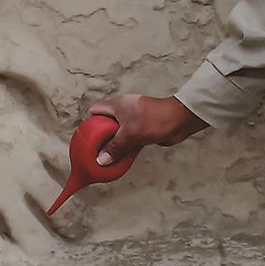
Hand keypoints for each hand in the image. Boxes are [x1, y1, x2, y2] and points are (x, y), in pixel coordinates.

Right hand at [88, 94, 206, 166]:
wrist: (179, 120)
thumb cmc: (154, 120)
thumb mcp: (130, 134)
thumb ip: (115, 148)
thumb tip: (101, 160)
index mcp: (116, 105)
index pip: (95, 111)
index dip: (88, 124)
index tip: (85, 139)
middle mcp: (123, 111)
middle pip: (105, 124)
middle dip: (101, 138)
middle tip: (95, 152)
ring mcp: (133, 120)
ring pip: (118, 134)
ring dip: (114, 145)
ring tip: (107, 158)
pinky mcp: (142, 129)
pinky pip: (129, 139)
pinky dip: (125, 148)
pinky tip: (122, 159)